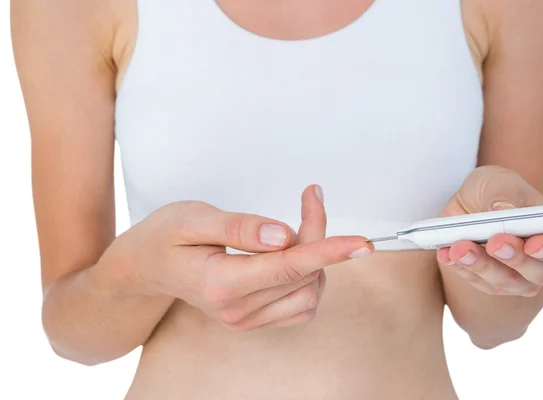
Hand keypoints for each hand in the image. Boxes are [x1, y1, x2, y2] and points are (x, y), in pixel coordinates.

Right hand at [117, 185, 372, 329]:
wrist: (144, 267)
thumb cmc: (164, 237)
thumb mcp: (193, 218)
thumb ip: (239, 227)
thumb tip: (282, 236)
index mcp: (221, 284)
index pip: (289, 267)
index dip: (329, 250)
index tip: (361, 243)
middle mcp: (237, 310)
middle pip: (303, 274)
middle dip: (317, 234)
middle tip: (310, 197)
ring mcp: (246, 319)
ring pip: (309, 292)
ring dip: (316, 258)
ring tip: (298, 226)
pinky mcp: (254, 319)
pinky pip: (300, 305)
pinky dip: (309, 277)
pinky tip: (294, 255)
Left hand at [436, 166, 542, 296]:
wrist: (467, 205)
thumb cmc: (495, 192)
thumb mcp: (497, 181)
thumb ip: (503, 193)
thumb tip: (503, 210)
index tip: (534, 243)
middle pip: (541, 273)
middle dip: (515, 258)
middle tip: (495, 242)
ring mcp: (520, 278)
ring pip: (507, 282)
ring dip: (482, 266)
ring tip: (460, 247)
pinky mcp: (491, 284)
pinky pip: (477, 282)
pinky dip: (461, 268)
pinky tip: (447, 253)